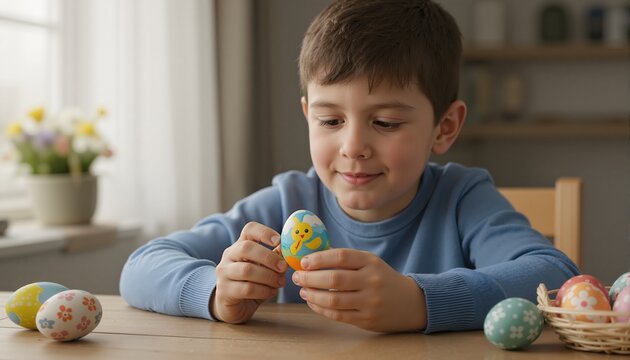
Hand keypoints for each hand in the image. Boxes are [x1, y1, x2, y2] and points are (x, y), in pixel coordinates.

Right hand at [212, 222, 287, 323]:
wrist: (234, 308)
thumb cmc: (252, 284)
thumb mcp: (264, 269)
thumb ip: (276, 258)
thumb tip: (292, 248)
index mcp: (240, 245)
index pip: (249, 229)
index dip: (264, 232)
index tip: (278, 241)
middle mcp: (229, 256)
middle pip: (246, 248)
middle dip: (269, 257)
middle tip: (283, 267)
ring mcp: (224, 273)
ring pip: (247, 270)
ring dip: (268, 277)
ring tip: (280, 283)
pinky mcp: (224, 291)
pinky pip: (246, 289)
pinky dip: (263, 290)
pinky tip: (271, 292)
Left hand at [292, 248, 426, 332]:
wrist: (410, 302)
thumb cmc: (383, 279)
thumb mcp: (370, 262)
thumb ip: (346, 259)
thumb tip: (313, 256)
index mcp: (371, 262)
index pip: (341, 257)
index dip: (319, 258)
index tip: (304, 261)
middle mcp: (371, 281)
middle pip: (334, 279)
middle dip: (310, 278)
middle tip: (297, 276)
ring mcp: (370, 302)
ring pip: (333, 300)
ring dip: (313, 295)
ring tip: (303, 290)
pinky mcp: (367, 320)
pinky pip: (338, 315)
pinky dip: (321, 309)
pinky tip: (313, 302)